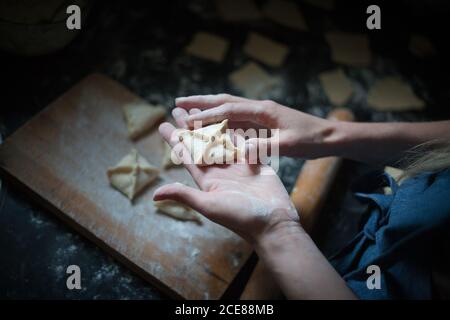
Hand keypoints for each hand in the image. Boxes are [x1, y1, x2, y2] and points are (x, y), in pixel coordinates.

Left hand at [152, 109, 299, 244]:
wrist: (273, 222)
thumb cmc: (240, 217)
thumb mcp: (209, 205)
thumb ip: (184, 195)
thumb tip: (154, 195)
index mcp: (207, 180)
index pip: (186, 155)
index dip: (174, 140)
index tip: (163, 125)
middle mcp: (220, 171)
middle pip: (200, 143)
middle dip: (189, 127)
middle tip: (178, 109)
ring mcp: (238, 166)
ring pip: (220, 140)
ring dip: (210, 125)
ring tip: (200, 109)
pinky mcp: (254, 163)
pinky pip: (242, 142)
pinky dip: (235, 130)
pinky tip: (229, 118)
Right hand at [175, 94, 333, 158]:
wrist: (329, 136)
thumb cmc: (312, 140)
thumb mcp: (290, 145)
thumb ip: (266, 146)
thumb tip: (242, 150)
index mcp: (263, 111)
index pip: (229, 109)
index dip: (207, 115)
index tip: (187, 119)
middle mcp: (259, 108)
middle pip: (224, 101)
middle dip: (200, 102)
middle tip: (178, 102)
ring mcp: (261, 113)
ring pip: (229, 107)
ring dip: (208, 108)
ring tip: (188, 109)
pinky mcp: (263, 121)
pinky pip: (237, 118)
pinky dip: (221, 118)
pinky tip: (212, 123)